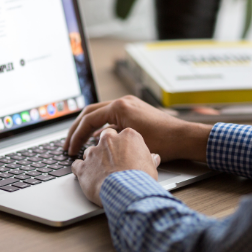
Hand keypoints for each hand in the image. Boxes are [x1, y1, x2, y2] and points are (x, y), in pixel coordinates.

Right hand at [64, 95, 211, 161]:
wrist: (184, 138)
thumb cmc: (162, 142)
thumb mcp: (130, 142)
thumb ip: (109, 140)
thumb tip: (93, 145)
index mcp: (120, 107)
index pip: (89, 119)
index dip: (76, 136)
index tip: (70, 149)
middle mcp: (123, 102)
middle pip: (90, 113)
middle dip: (77, 130)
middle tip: (68, 145)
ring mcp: (129, 105)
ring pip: (100, 114)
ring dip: (88, 128)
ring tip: (79, 144)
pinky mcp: (134, 111)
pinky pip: (111, 117)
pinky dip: (101, 128)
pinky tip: (98, 142)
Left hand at [72, 128, 159, 205]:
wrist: (127, 191)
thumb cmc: (141, 179)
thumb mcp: (151, 167)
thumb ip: (149, 159)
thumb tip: (154, 158)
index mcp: (128, 136)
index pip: (122, 134)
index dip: (123, 144)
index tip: (125, 151)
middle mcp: (109, 140)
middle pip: (104, 138)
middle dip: (107, 147)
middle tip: (112, 159)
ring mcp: (94, 152)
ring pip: (90, 151)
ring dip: (94, 160)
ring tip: (101, 172)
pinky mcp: (83, 166)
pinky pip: (77, 165)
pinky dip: (80, 170)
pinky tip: (86, 177)